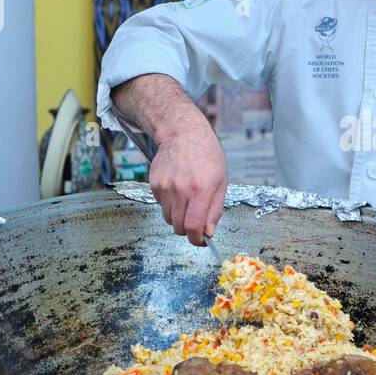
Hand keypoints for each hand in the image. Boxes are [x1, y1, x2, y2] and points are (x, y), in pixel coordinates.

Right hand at [148, 118, 227, 246]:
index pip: (193, 227)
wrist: (182, 133)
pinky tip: (178, 189)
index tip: (201, 240)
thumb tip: (209, 232)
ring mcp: (165, 187)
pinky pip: (161, 206)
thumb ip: (215, 209)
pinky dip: (170, 205)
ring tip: (187, 201)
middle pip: (179, 227)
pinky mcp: (154, 184)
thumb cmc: (206, 155)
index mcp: (201, 189)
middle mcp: (181, 190)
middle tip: (196, 222)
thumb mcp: (221, 181)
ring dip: (179, 217)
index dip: (197, 240)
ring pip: (169, 219)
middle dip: (188, 230)